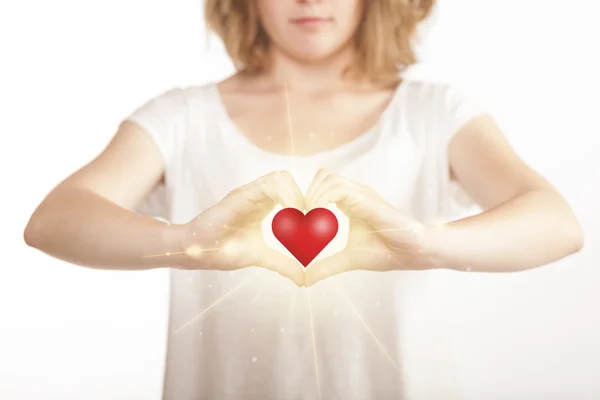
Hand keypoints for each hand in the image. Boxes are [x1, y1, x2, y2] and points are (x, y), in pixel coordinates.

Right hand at [178, 171, 305, 285]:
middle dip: (304, 195)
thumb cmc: (222, 251)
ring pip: (281, 177)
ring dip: (296, 195)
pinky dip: (285, 196)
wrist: (195, 252)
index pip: (290, 189)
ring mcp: (248, 193)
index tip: (312, 223)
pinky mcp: (240, 196)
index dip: (305, 201)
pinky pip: (267, 185)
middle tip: (310, 218)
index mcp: (263, 204)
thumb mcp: (261, 257)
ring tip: (300, 216)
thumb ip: (282, 264)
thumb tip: (303, 280)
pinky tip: (289, 214)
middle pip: (288, 179)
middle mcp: (257, 195)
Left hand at [303, 169, 431, 285]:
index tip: (301, 222)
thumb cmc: (387, 252)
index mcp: (350, 203)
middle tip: (302, 218)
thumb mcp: (348, 260)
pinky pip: (338, 188)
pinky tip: (319, 218)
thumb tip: (304, 280)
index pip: (322, 185)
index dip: (308, 199)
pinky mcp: (367, 199)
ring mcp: (362, 194)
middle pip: (323, 175)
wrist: (414, 252)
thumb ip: (326, 267)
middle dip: (307, 193)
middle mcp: (355, 194)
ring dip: (313, 196)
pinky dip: (322, 199)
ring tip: (310, 218)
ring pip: (328, 177)